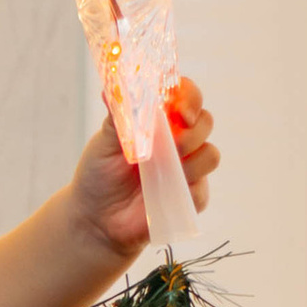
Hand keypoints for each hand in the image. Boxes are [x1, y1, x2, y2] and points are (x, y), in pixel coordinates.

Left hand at [67, 76, 218, 260]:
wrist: (96, 219)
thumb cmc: (99, 174)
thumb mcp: (104, 142)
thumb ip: (117, 116)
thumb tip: (112, 87)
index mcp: (160, 119)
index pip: (186, 96)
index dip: (189, 97)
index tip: (179, 110)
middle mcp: (178, 139)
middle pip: (205, 122)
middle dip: (192, 131)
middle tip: (171, 144)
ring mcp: (187, 168)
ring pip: (210, 155)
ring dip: (191, 162)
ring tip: (161, 172)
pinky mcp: (190, 196)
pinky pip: (203, 189)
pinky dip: (187, 190)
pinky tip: (165, 194)